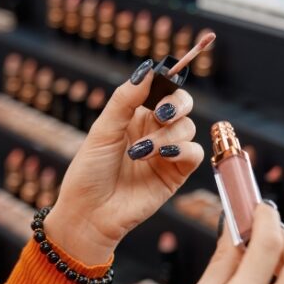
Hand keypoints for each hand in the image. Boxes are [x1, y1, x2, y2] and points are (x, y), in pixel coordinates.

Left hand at [44, 60, 204, 264]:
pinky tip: (164, 155)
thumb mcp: (103, 130)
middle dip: (176, 104)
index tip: (162, 81)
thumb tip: (147, 70)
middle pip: (183, 105)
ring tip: (140, 152)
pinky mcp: (176, 175)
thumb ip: (125, 100)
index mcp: (136, 116)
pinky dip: (184, 150)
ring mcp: (167, 153)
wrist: (89, 213)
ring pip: (188, 128)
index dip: (167, 83)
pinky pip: (194, 153)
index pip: (162, 90)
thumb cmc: (89, 172)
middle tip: (161, 113)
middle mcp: (155, 131)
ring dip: (167, 136)